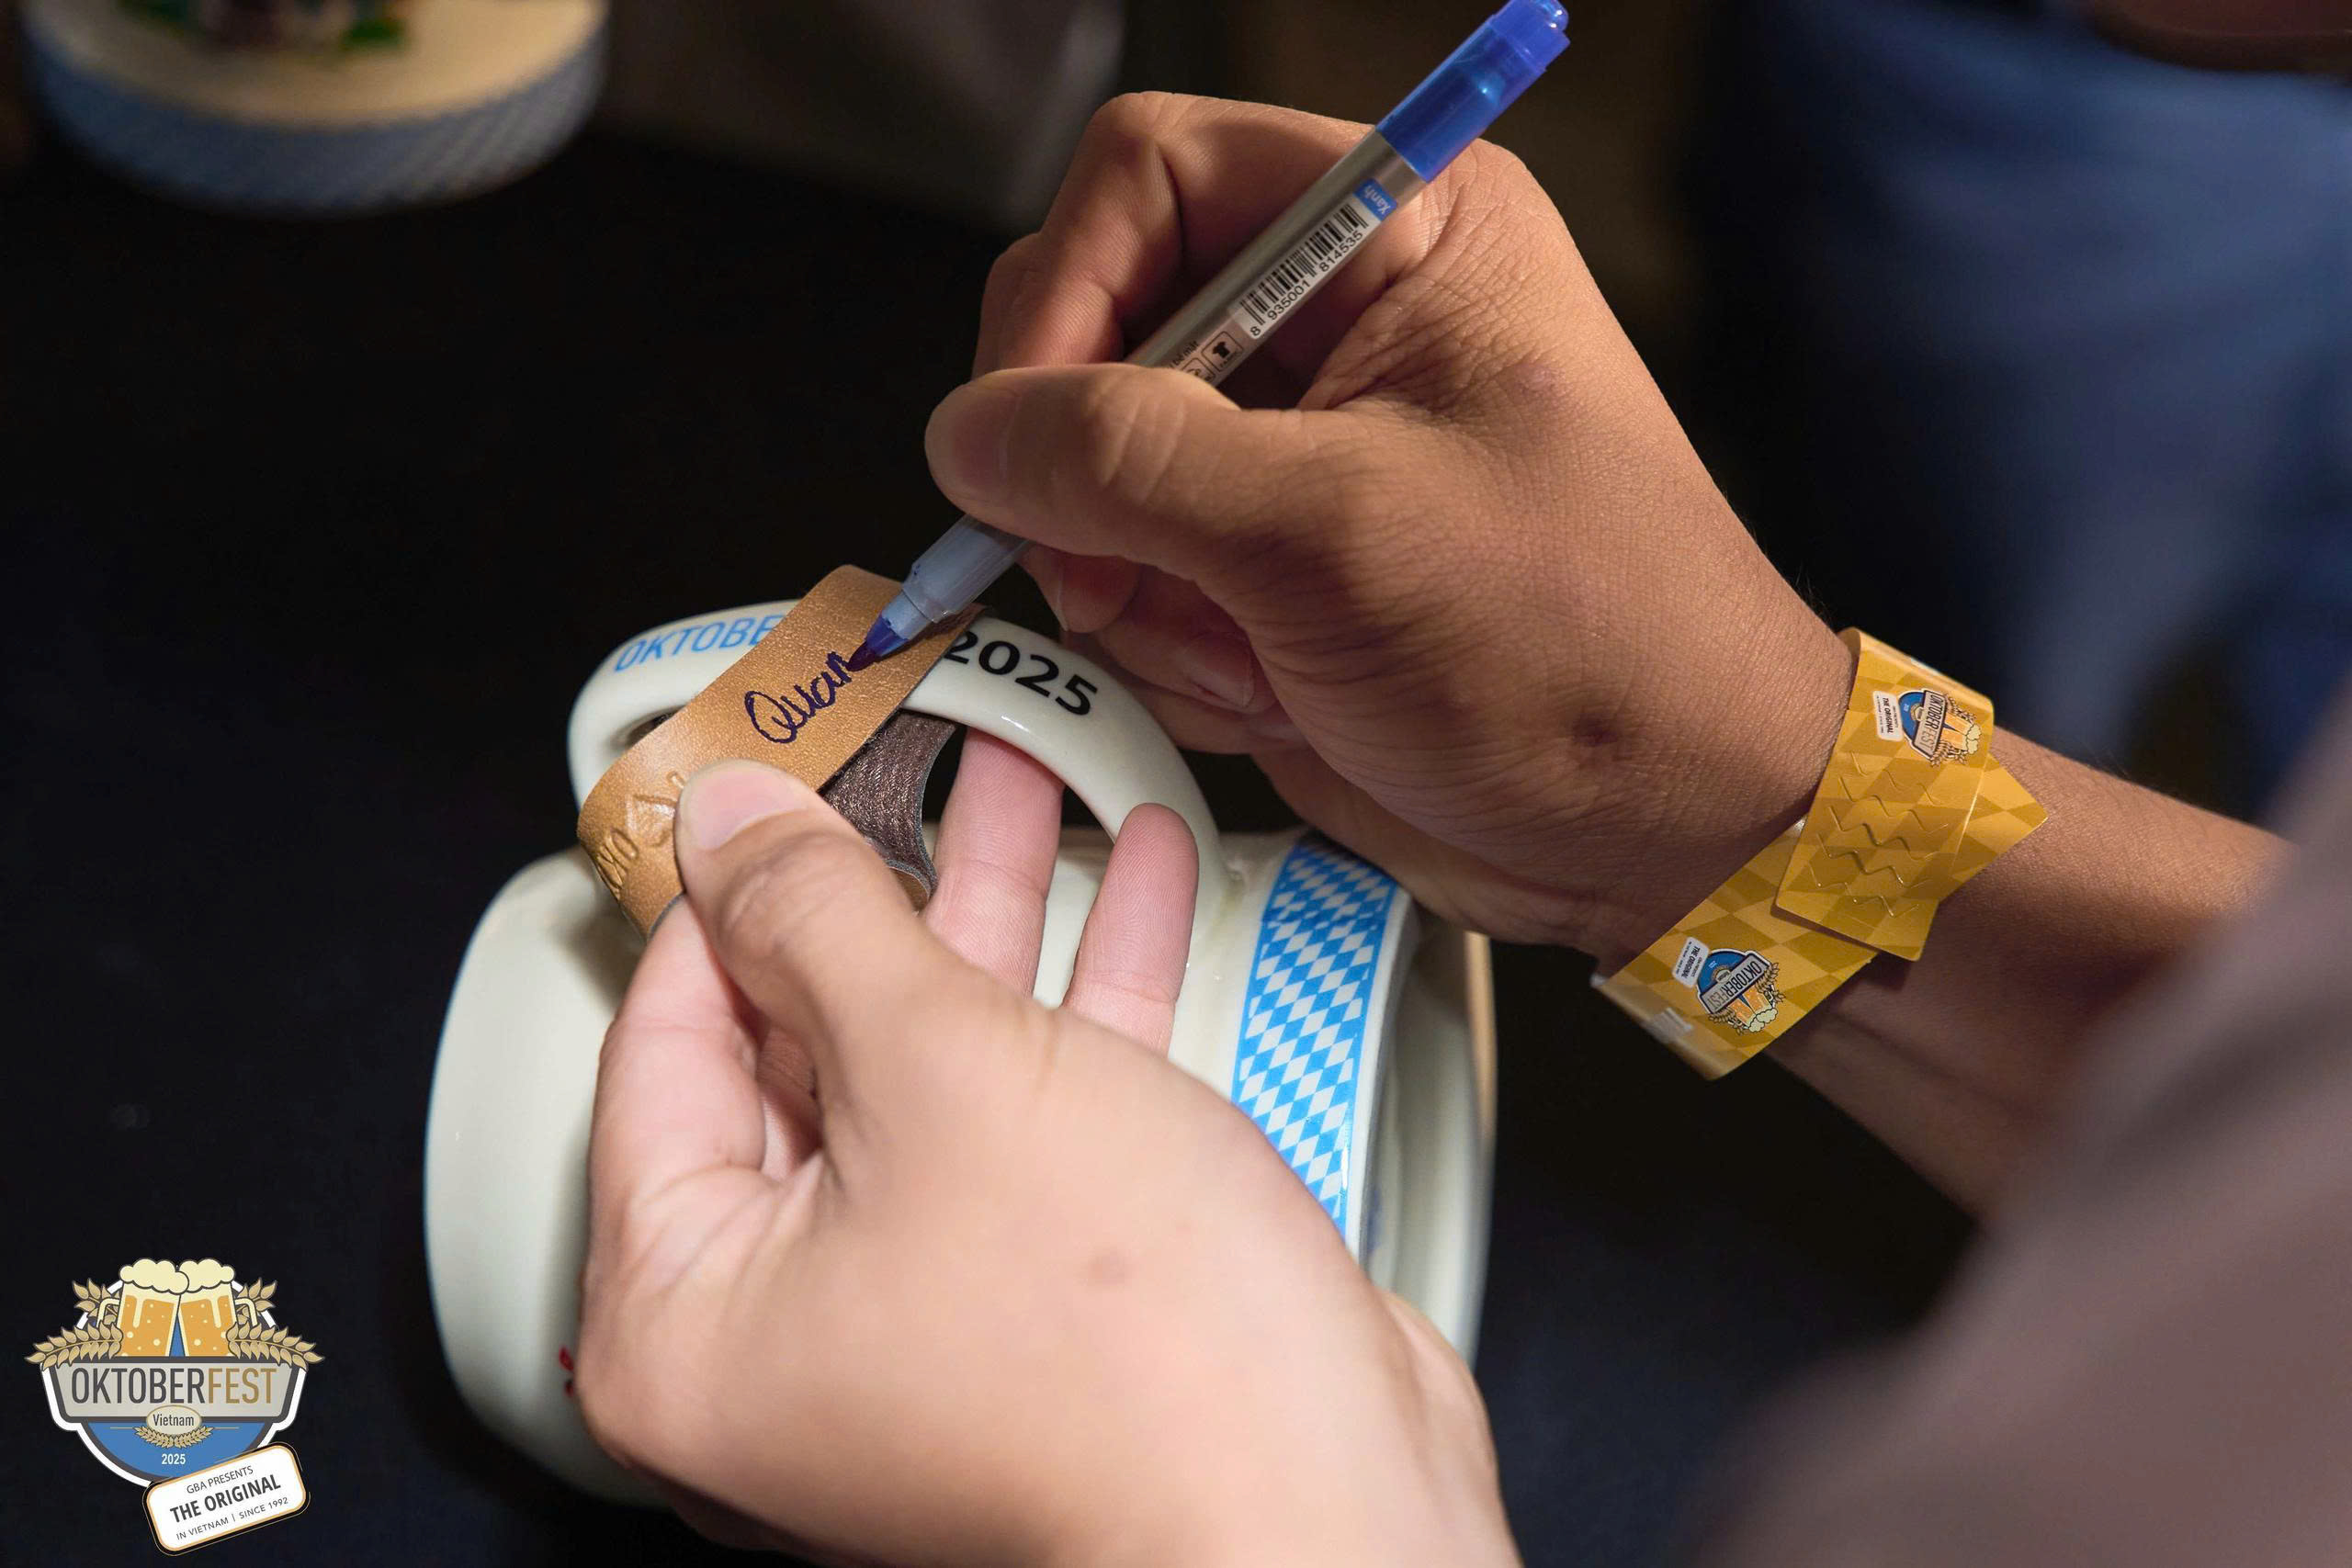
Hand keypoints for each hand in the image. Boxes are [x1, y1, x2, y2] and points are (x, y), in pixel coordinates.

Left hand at [575, 739, 1515, 1565]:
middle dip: (886, 893)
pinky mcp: (1044, 1310)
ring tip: (1026, 788)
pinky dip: (1079, 1006)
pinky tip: (1133, 887)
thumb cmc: (1124, 1363)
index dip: (723, 896)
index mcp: (684, 1317)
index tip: (765, 789)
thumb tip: (731, 824)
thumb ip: (819, 922)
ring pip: (937, 1079)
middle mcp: (787, 1340)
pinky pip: (1033, 1126)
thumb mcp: (937, 1068)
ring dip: (997, 924)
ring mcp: (922, 1326)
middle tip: (905, 770)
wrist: (1323, 1507)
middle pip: (804, 1057)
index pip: (660, 1050)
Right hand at [928, 94, 1853, 954]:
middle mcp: (1336, 325)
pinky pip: (1130, 581)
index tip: (1035, 424)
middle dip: (1087, 471)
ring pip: (1091, 475)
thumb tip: (969, 431)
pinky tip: (1271, 692)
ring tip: (1249, 654)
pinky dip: (1168, 652)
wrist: (1665, 830)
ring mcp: (1292, 457)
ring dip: (1135, 587)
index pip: (1151, 174)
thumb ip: (1128, 462)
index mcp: (1399, 234)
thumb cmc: (1584, 653)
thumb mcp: (1339, 534)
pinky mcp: (1267, 570)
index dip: (1068, 287)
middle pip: (1095, 326)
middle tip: (1113, 573)